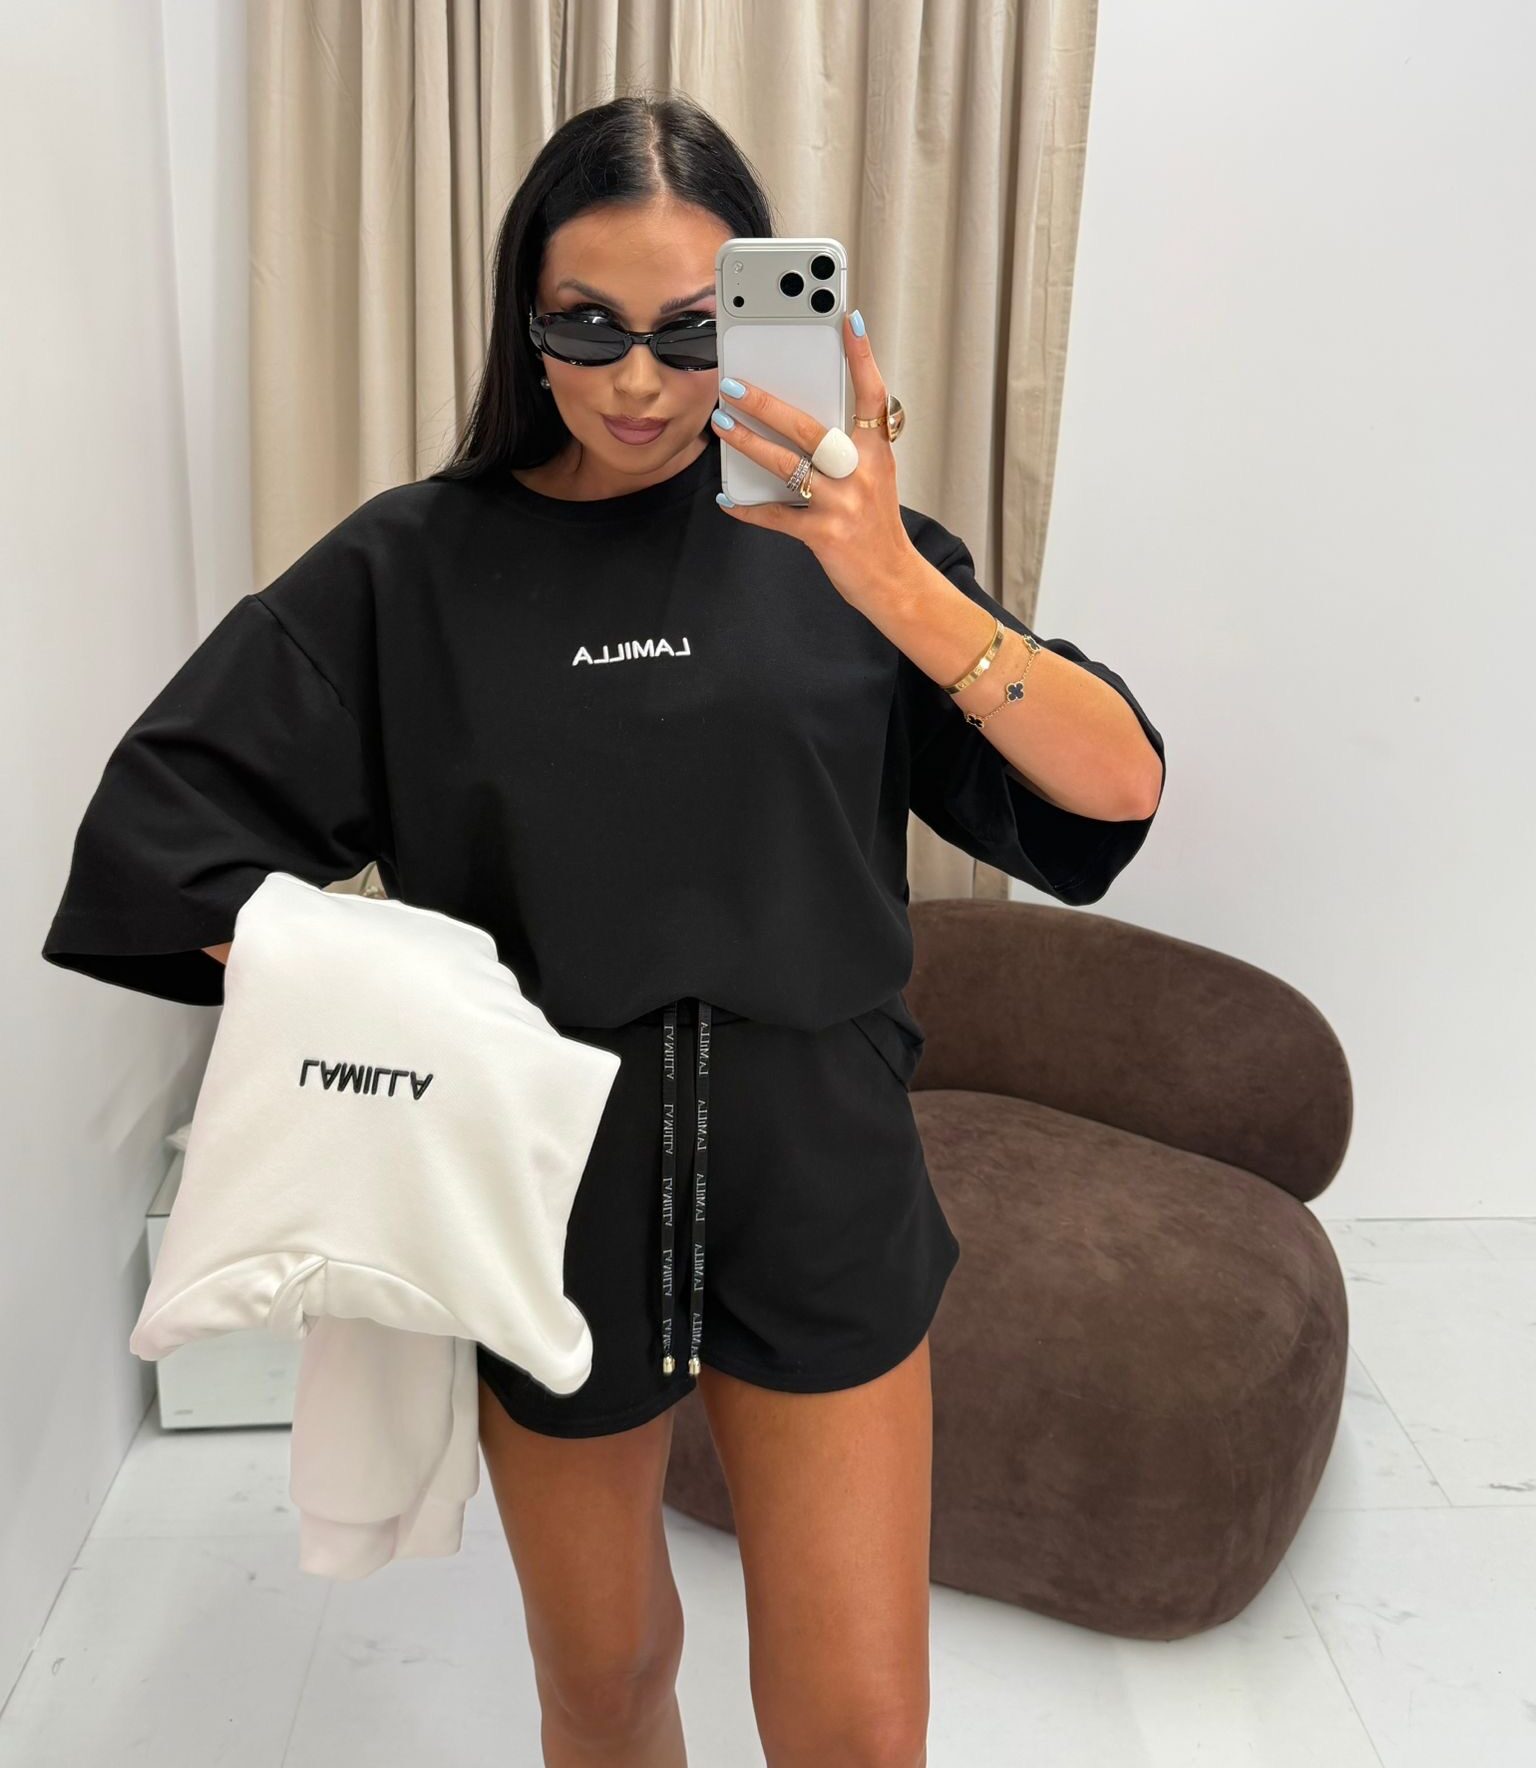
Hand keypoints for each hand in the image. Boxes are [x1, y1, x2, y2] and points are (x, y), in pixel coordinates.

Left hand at [711, 310, 915, 606]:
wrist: (895, 582)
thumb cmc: (877, 527)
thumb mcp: (874, 479)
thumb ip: (847, 451)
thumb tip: (797, 425)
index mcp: (877, 454)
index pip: (873, 395)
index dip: (863, 356)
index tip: (849, 320)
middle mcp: (861, 474)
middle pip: (810, 428)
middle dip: (767, 404)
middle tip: (734, 384)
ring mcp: (842, 504)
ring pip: (787, 466)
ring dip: (749, 444)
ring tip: (722, 425)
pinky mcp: (823, 534)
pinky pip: (777, 517)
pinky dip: (748, 508)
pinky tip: (727, 497)